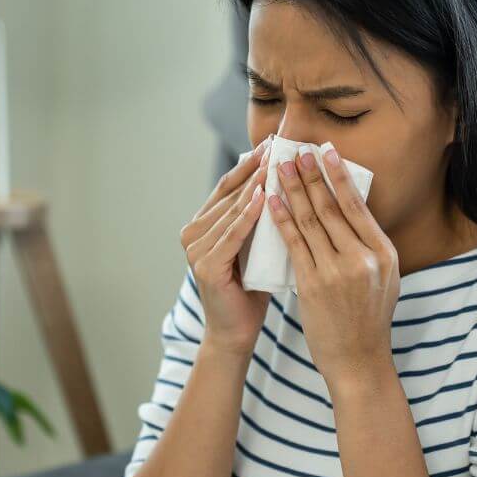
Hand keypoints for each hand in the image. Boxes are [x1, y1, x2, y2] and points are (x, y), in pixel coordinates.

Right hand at [179, 138, 272, 355]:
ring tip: (275, 164)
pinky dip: (247, 216)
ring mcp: (195, 250)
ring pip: (231, 210)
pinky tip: (262, 198)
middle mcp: (193, 233)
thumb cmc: (251, 290)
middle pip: (229, 194)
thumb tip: (284, 182)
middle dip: (255, 169)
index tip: (272, 143)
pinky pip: (231, 235)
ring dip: (254, 186)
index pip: (229, 187)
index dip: (249, 164)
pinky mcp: (205, 266)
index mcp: (203, 225)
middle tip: (278, 146)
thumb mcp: (255, 246)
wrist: (236, 333)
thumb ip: (258, 219)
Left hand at [267, 142, 398, 385]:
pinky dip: (281, 219)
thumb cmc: (367, 319)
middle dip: (312, 175)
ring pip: (311, 221)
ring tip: (281, 168)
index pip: (358, 206)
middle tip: (298, 150)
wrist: (358, 361)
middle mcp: (364, 259)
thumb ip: (367, 247)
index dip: (339, 176)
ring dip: (294, 190)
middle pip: (333, 207)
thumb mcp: (383, 278)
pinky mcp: (314, 285)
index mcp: (384, 253)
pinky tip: (271, 201)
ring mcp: (338, 271)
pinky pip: (294, 244)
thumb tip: (349, 210)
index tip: (326, 152)